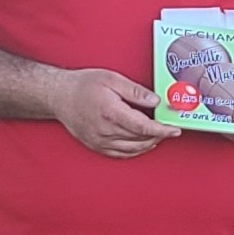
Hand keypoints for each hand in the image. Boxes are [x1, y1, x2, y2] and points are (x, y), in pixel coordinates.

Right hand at [52, 68, 176, 157]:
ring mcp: (100, 141)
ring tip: (158, 134)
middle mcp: (106, 130)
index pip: (144, 127)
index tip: (175, 130)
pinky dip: (136, 151)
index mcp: (111, 113)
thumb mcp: (112, 79)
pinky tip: (143, 144)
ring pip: (133, 149)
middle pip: (141, 139)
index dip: (162, 130)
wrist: (59, 96)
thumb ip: (135, 91)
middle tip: (168, 128)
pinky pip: (121, 154)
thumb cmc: (83, 86)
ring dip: (149, 143)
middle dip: (158, 135)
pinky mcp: (97, 146)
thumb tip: (155, 101)